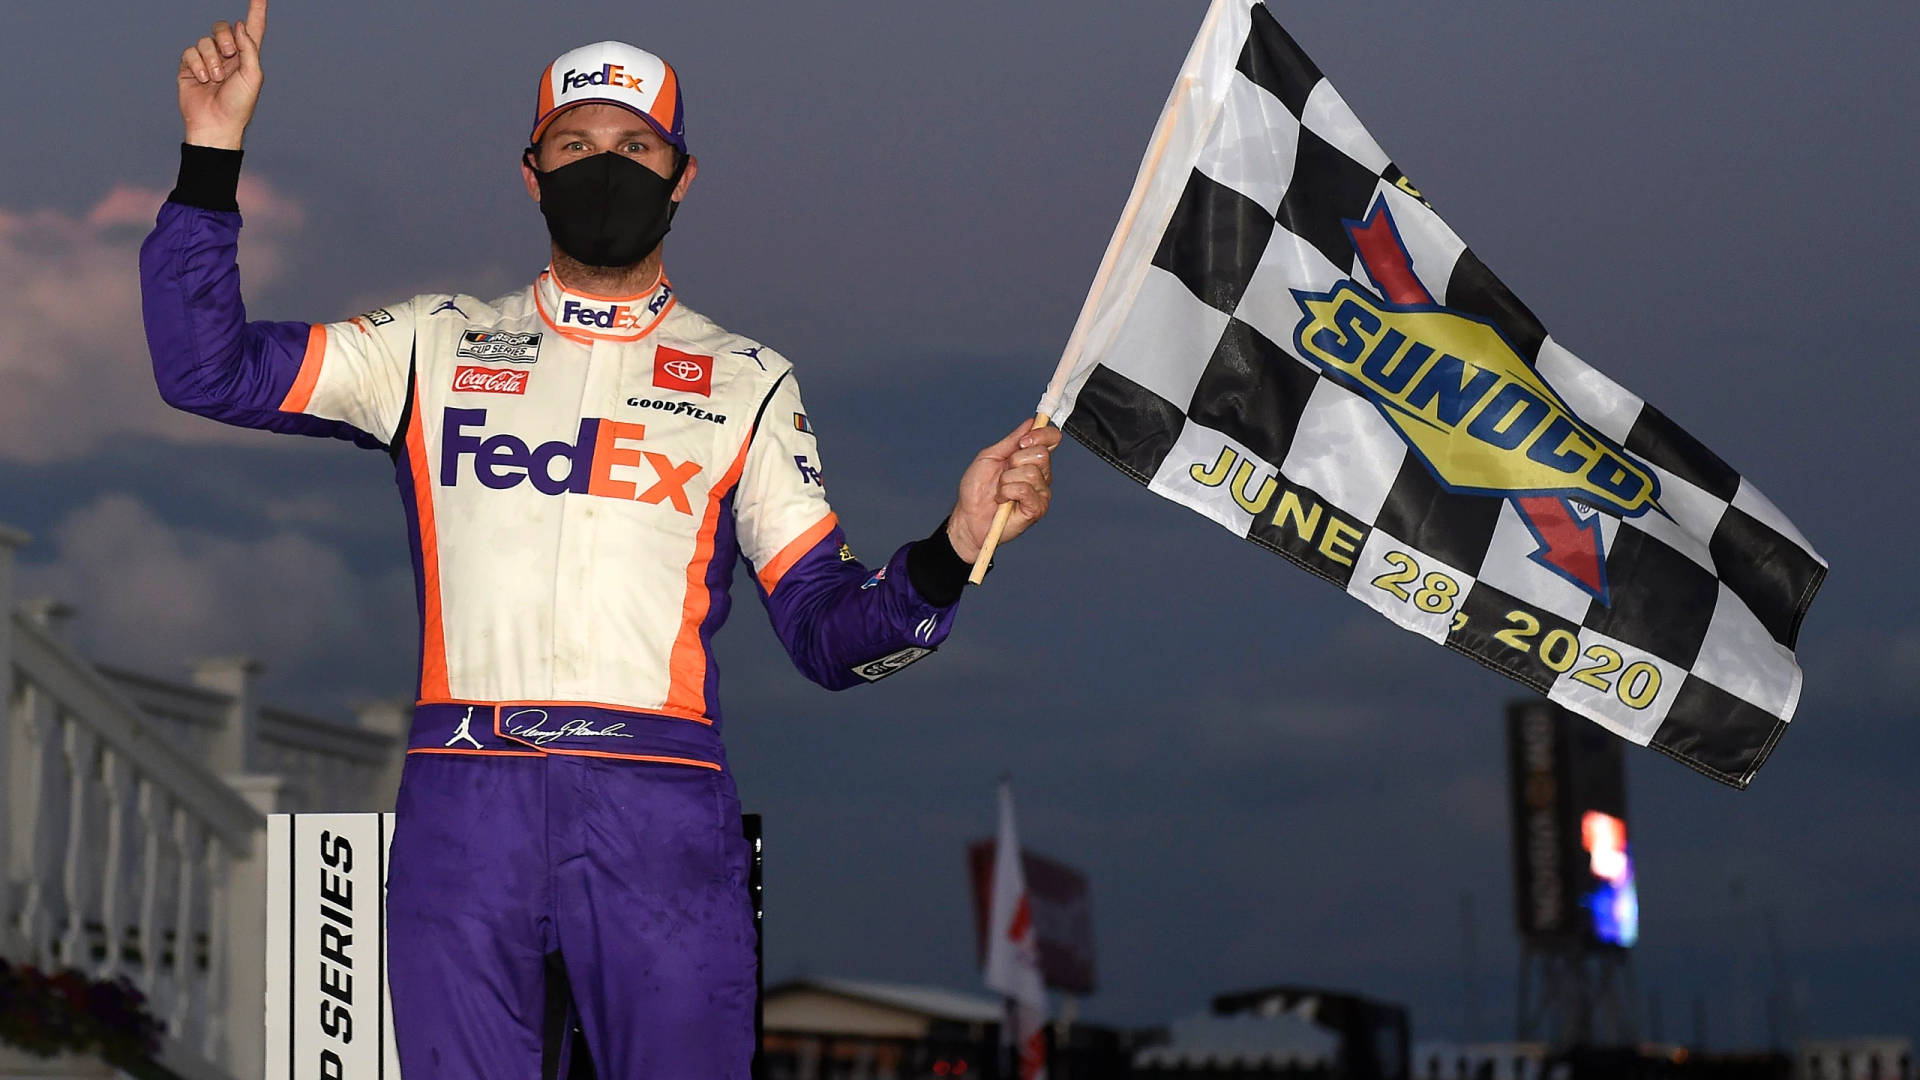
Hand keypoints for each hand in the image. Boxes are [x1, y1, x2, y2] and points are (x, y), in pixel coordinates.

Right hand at [177, 0, 267, 149]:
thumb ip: (249, 49)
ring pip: (204, 41)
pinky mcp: (190, 67)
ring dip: (211, 60)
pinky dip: (197, 65)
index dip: (256, 11)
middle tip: (229, 56)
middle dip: (224, 39)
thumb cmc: (238, 105)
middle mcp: (227, 56)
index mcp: (247, 57)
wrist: (215, 125)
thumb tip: (240, 25)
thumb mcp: (252, 77)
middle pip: (222, 28)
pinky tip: (203, 80)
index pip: (252, 29)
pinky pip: (190, 52)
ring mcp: (207, 60)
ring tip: (216, 80)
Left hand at [946, 419, 1062, 562]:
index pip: (1052, 439)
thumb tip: (1030, 422)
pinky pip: (1025, 489)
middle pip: (1041, 454)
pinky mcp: (1037, 508)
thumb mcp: (990, 456)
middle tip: (1003, 474)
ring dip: (1006, 480)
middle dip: (1015, 461)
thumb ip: (1011, 440)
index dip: (1042, 434)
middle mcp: (1041, 474)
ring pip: (1031, 472)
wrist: (968, 517)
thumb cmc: (977, 489)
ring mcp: (1041, 492)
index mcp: (1031, 459)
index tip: (1023, 441)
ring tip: (1000, 491)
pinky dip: (1007, 492)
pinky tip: (1003, 501)